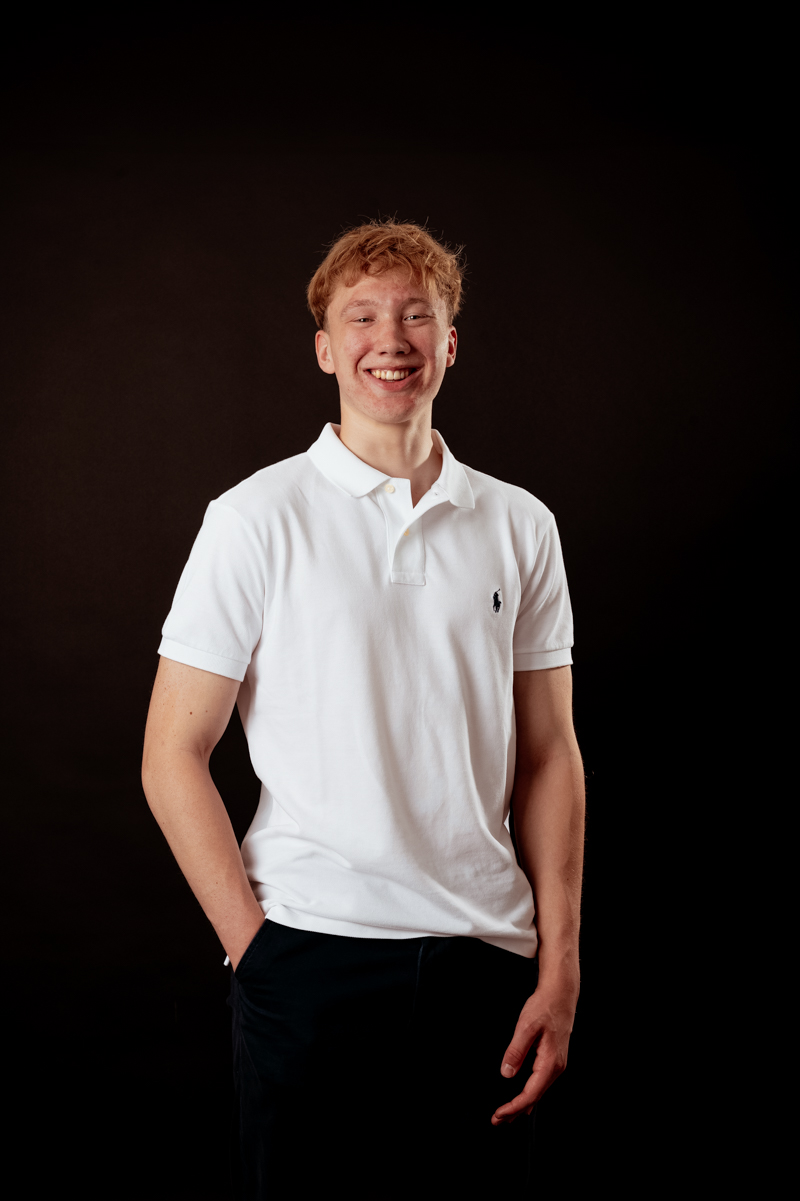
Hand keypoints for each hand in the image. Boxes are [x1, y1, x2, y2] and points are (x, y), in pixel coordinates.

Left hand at [491, 980, 576, 1124]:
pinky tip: (524, 1101)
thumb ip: (516, 1050)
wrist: (560, 994)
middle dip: (515, 1111)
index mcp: (550, 1063)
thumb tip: (506, 1073)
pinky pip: (540, 1083)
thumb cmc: (545, 1007)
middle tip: (496, 1121)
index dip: (513, 1106)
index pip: (530, 1094)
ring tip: (506, 1115)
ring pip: (538, 1091)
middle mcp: (555, 1067)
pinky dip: (529, 1094)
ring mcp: (556, 1064)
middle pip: (534, 1097)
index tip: (498, 1114)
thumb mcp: (526, 1026)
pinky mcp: (553, 1059)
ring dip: (522, 1104)